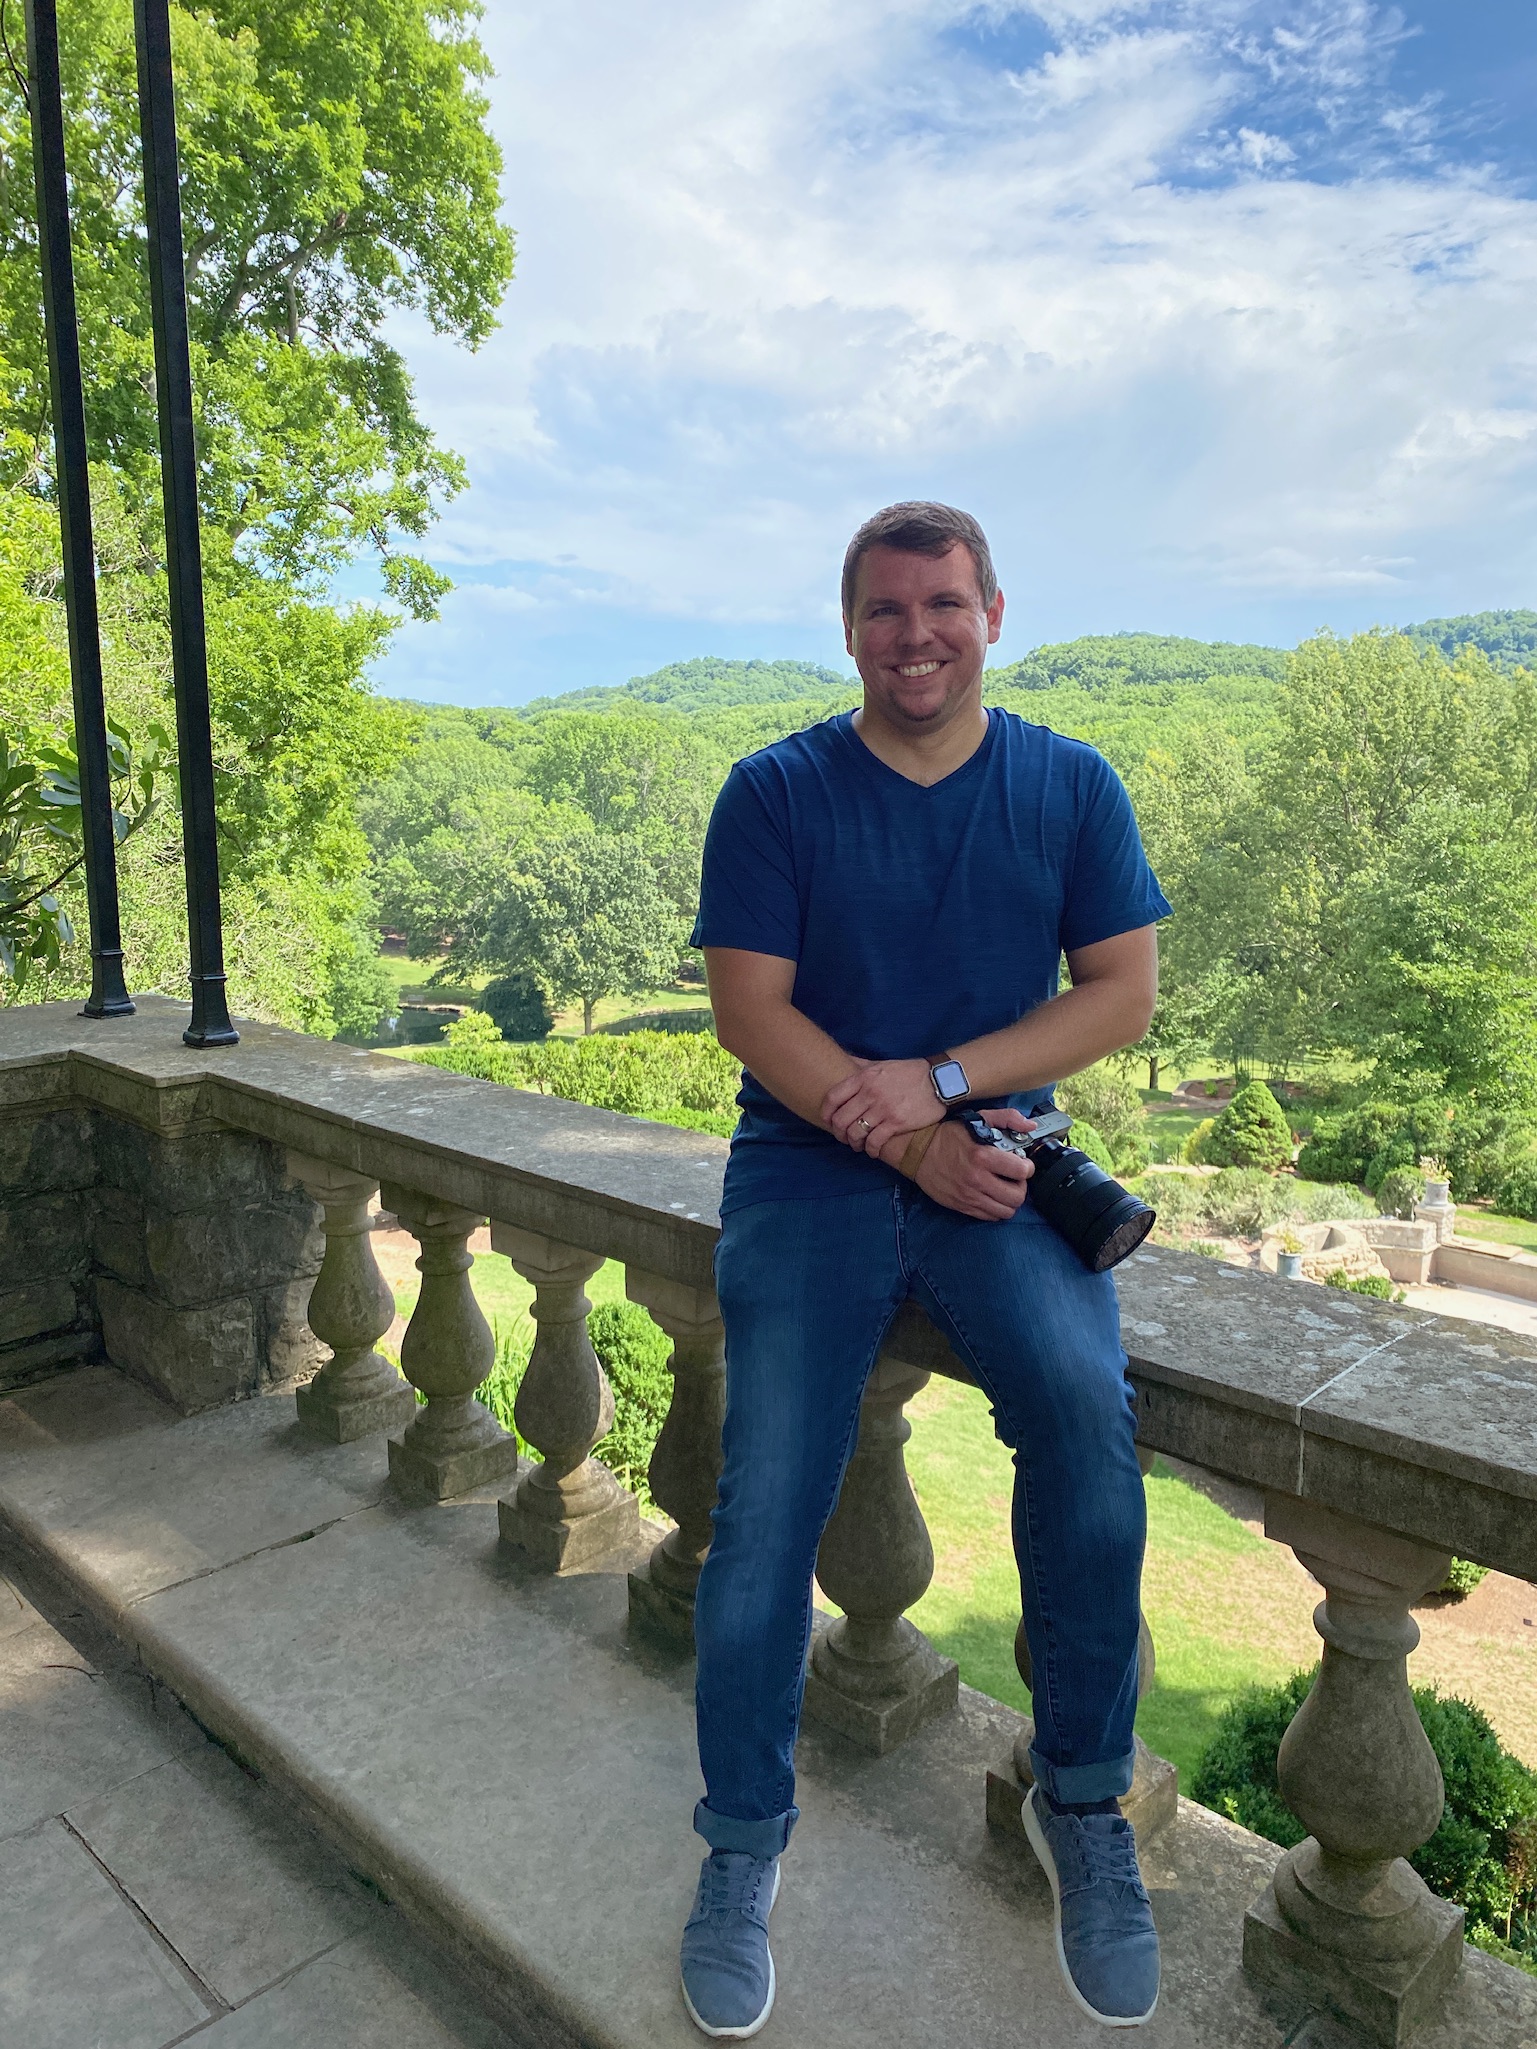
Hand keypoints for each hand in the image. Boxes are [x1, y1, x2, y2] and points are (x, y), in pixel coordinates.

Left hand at [823, 1058, 942, 1155]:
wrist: (939, 1081)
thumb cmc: (909, 1072)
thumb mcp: (881, 1064)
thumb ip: (861, 1066)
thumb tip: (843, 1060)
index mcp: (864, 1078)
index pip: (833, 1097)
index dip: (826, 1112)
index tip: (828, 1120)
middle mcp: (870, 1093)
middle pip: (841, 1119)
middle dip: (839, 1133)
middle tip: (843, 1137)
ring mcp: (883, 1109)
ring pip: (855, 1133)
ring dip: (853, 1143)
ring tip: (858, 1145)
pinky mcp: (896, 1123)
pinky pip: (875, 1142)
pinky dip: (871, 1150)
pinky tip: (873, 1151)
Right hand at [908, 1110, 1035, 1220]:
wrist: (917, 1152)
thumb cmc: (948, 1135)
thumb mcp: (977, 1119)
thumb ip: (1007, 1119)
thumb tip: (1030, 1126)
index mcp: (983, 1156)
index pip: (1022, 1171)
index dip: (1027, 1167)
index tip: (1022, 1164)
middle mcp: (977, 1180)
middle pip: (1017, 1197)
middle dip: (1021, 1186)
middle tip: (1014, 1178)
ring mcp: (969, 1196)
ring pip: (1006, 1211)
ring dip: (1009, 1200)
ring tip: (1004, 1187)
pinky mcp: (962, 1206)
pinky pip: (989, 1217)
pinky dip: (996, 1208)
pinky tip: (991, 1195)